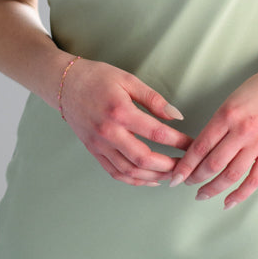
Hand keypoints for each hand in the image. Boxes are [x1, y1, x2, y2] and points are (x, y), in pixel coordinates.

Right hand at [59, 58, 191, 185]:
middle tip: (185, 166)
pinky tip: (149, 179)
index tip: (193, 145)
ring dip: (153, 177)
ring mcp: (99, 145)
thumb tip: (177, 116)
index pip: (156, 133)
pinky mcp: (93, 151)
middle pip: (143, 159)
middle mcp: (109, 132)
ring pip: (129, 171)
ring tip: (172, 175)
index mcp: (120, 111)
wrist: (64, 84)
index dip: (178, 142)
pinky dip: (134, 180)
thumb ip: (154, 99)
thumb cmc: (97, 77)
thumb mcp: (128, 80)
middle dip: (169, 166)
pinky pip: (115, 173)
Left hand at [169, 66, 257, 207]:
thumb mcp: (230, 100)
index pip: (200, 147)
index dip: (185, 166)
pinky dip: (240, 194)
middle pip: (213, 164)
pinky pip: (255, 179)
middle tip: (185, 184)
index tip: (175, 176)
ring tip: (201, 194)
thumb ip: (217, 124)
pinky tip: (228, 202)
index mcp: (226, 115)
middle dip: (195, 178)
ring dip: (213, 188)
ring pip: (231, 174)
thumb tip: (200, 151)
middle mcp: (242, 130)